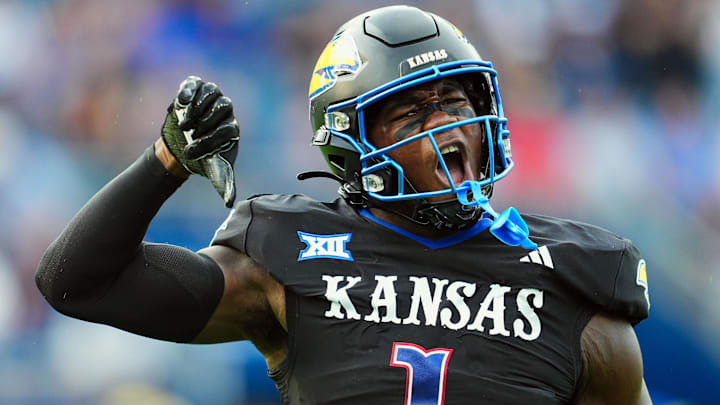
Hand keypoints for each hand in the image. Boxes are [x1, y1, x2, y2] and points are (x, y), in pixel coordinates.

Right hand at [161, 76, 239, 205]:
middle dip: (206, 121)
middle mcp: (225, 111)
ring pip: (212, 92)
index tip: (192, 152)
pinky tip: (180, 101)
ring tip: (184, 124)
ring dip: (197, 106)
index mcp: (232, 129)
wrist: (182, 147)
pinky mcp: (195, 89)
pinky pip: (195, 83)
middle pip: (224, 107)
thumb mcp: (214, 172)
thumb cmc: (202, 159)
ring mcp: (211, 98)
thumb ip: (225, 185)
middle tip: (189, 133)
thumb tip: (230, 204)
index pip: (228, 129)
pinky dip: (188, 89)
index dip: (211, 140)